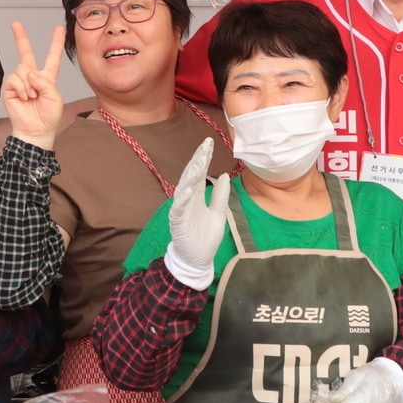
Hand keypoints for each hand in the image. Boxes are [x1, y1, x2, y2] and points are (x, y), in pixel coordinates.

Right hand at [2, 22, 65, 149]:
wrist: (35, 132)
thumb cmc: (48, 117)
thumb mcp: (55, 97)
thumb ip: (45, 82)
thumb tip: (29, 73)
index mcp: (47, 78)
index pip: (52, 57)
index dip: (55, 43)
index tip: (58, 28)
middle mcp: (32, 77)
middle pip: (26, 53)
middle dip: (20, 38)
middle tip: (15, 23)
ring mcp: (20, 82)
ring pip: (22, 69)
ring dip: (29, 84)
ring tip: (31, 97)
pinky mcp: (10, 89)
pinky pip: (14, 79)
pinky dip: (21, 87)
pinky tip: (24, 97)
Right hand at [163, 138, 228, 290]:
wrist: (198, 260)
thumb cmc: (206, 237)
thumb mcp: (219, 213)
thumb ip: (220, 196)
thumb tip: (224, 175)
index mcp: (197, 196)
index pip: (200, 173)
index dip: (204, 158)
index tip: (210, 143)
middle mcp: (187, 199)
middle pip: (191, 175)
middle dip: (198, 160)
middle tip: (205, 145)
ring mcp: (181, 210)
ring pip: (184, 188)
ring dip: (191, 174)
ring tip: (200, 161)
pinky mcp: (177, 222)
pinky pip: (178, 209)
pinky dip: (182, 199)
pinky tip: (188, 189)